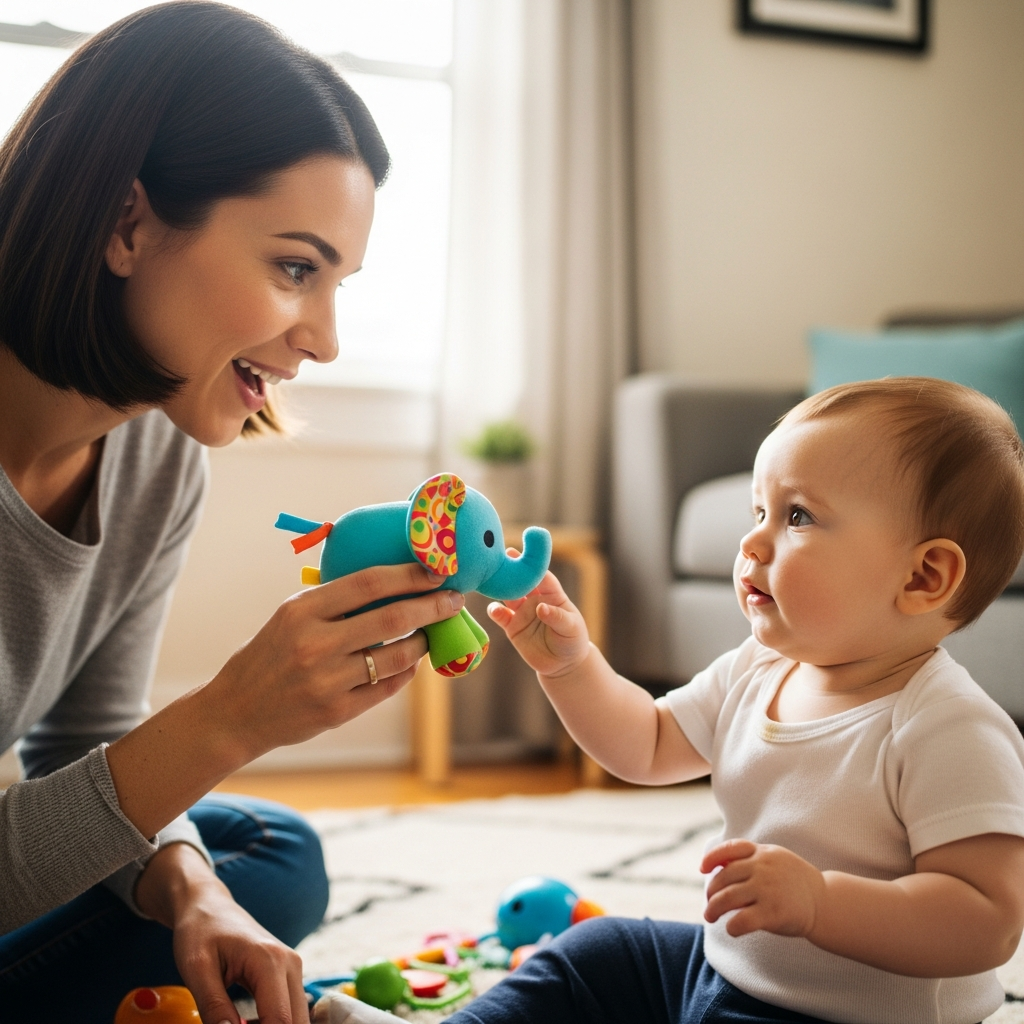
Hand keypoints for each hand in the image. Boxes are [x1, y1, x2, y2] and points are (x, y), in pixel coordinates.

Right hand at [109, 563, 462, 838]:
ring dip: (423, 641)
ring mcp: (327, 681)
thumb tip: (394, 582)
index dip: (408, 575)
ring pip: (397, 656)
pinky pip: (387, 687)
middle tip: (455, 598)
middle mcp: (315, 644)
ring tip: (433, 631)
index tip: (436, 569)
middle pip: (391, 618)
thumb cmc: (269, 655)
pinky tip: (411, 660)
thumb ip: (334, 602)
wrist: (235, 712)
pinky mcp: (337, 712)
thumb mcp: (290, 616)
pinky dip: (405, 671)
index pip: (368, 583)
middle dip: (432, 606)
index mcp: (302, 610)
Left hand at [136, 844, 305, 1023]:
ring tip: (236, 1022)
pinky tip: (245, 1023)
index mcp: (270, 961)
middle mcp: (290, 963)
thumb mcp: (197, 971)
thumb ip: (215, 1008)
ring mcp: (293, 967)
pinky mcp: (288, 972)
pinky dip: (271, 1022)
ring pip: (295, 1017)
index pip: (280, 1020)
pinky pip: (289, 1008)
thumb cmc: (200, 931)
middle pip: (295, 1022)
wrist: (209, 906)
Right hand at [487, 565, 589, 677]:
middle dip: (512, 569)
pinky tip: (493, 609)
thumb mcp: (571, 628)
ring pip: (508, 595)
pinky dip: (495, 611)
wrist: (563, 664)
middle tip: (500, 556)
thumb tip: (540, 608)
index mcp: (552, 595)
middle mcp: (535, 600)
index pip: (543, 577)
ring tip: (490, 581)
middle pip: (522, 581)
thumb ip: (557, 617)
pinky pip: (501, 616)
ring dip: (500, 587)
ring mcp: (522, 612)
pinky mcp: (513, 627)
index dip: (534, 567)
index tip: (524, 557)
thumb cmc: (573, 641)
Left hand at [702, 839, 824, 938]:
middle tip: (709, 904)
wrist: (823, 902)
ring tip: (710, 916)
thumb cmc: (792, 881)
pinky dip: (731, 926)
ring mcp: (767, 890)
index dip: (712, 857)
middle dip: (711, 892)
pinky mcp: (772, 913)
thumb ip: (749, 859)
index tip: (702, 869)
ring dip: (713, 910)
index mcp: (762, 853)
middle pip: (724, 878)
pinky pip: (741, 921)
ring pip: (727, 899)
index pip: (731, 848)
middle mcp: (763, 868)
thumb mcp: (774, 859)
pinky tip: (732, 929)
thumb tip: (715, 864)